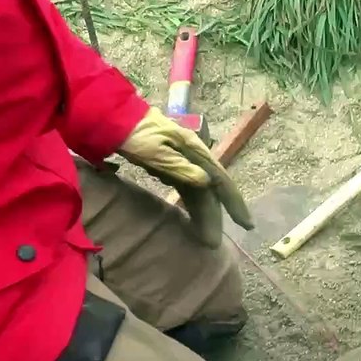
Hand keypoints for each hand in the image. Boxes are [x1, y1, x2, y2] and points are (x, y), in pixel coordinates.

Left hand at [118, 107, 253, 246]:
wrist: (114, 117)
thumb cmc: (135, 133)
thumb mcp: (155, 151)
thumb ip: (180, 167)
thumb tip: (207, 183)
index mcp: (195, 152)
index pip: (221, 182)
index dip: (234, 203)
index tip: (245, 224)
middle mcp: (195, 158)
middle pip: (211, 191)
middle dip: (215, 217)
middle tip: (213, 243)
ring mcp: (184, 162)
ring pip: (200, 192)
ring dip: (203, 214)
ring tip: (205, 237)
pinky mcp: (172, 166)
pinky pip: (188, 189)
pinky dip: (192, 205)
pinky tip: (193, 218)